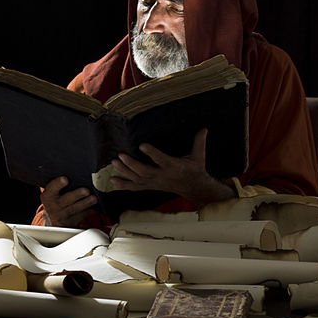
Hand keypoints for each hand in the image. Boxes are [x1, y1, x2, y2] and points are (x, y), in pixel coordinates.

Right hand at [40, 176, 96, 226]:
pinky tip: (93, 207)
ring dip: (85, 204)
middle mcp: (52, 207)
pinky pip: (79, 217)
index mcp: (48, 196)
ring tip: (93, 199)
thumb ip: (59, 185)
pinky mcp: (69, 223)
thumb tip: (74, 170)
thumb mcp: (53, 192)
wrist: (52, 219)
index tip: (65, 179)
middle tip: (86, 191)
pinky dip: (87, 211)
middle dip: (76, 195)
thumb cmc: (56, 199)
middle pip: (65, 200)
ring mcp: (61, 216)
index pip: (51, 189)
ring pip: (74, 209)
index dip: (57, 184)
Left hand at [109, 129, 236, 206]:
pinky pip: (135, 187)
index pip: (161, 160)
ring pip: (137, 179)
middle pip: (144, 171)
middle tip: (120, 155)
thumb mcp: (199, 156)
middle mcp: (162, 176)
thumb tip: (204, 129)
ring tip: (114, 163)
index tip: (142, 144)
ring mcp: (155, 183)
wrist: (194, 188)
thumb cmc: (195, 169)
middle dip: (131, 164)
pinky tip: (112, 180)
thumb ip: (199, 142)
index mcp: (173, 166)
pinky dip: (123, 185)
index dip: (152, 153)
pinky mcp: (151, 186)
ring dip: (124, 172)